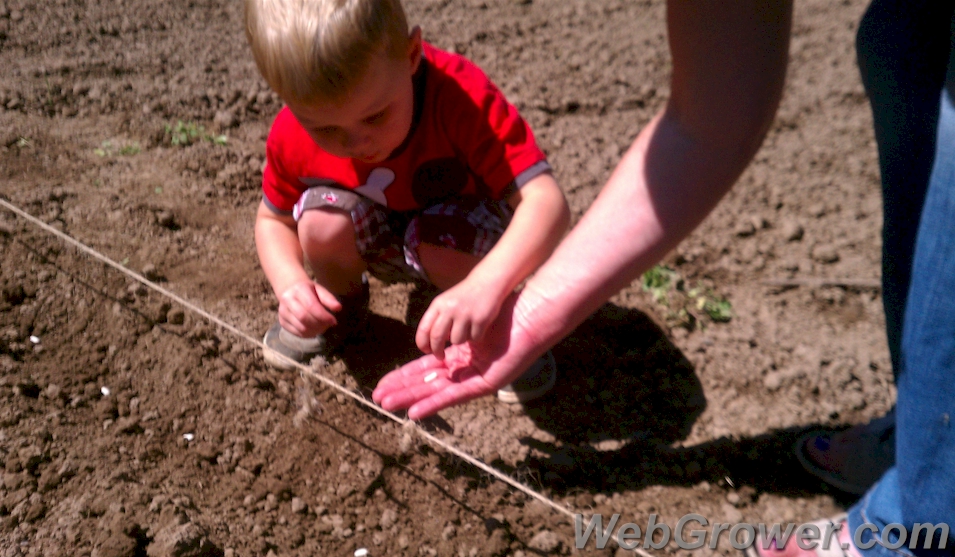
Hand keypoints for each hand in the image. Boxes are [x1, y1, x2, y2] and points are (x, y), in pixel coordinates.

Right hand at [277, 279, 342, 337]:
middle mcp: (287, 300)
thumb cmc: (309, 291)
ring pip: (301, 327)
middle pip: (304, 318)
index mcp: (299, 290)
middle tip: (328, 325)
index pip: (311, 305)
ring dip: (315, 331)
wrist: (291, 290)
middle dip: (319, 324)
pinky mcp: (282, 322)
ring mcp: (282, 312)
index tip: (333, 321)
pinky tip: (314, 330)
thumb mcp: (320, 290)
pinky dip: (308, 334)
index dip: (323, 316)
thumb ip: (329, 299)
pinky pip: (297, 333)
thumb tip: (338, 308)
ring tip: (323, 327)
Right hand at [374, 292, 545, 418]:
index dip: (403, 376)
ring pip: (436, 392)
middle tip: (377, 399)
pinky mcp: (486, 384)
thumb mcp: (470, 323)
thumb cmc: (506, 313)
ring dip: (411, 400)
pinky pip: (456, 395)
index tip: (383, 383)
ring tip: (387, 406)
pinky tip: (415, 412)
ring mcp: (474, 378)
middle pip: (426, 383)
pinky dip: (435, 404)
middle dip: (401, 390)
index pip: (425, 369)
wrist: (530, 316)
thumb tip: (434, 333)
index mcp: (460, 356)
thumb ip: (452, 333)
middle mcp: (465, 369)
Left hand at [415, 277, 503, 359]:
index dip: (422, 343)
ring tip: (466, 329)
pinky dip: (475, 336)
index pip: (424, 328)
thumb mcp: (446, 303)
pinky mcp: (481, 319)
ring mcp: (466, 314)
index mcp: (438, 304)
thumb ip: (437, 320)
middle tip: (440, 356)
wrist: (487, 282)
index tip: (426, 350)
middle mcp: (450, 308)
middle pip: (437, 338)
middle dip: (437, 351)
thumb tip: (431, 345)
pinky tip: (478, 326)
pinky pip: (474, 338)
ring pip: (456, 340)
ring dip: (461, 340)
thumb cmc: (464, 297)